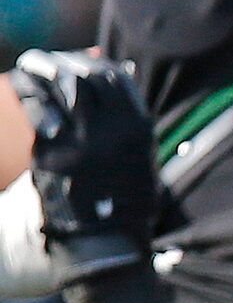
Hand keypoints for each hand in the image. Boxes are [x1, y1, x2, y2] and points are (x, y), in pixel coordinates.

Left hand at [9, 51, 160, 281]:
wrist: (105, 240)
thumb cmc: (123, 205)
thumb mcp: (140, 162)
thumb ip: (130, 128)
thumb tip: (119, 86)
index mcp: (138, 131)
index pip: (115, 78)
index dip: (93, 64)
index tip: (79, 63)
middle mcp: (113, 129)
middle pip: (85, 75)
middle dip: (64, 63)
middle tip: (48, 63)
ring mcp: (83, 139)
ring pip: (58, 85)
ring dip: (41, 71)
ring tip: (30, 69)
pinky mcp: (54, 150)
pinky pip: (37, 108)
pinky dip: (28, 94)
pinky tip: (22, 91)